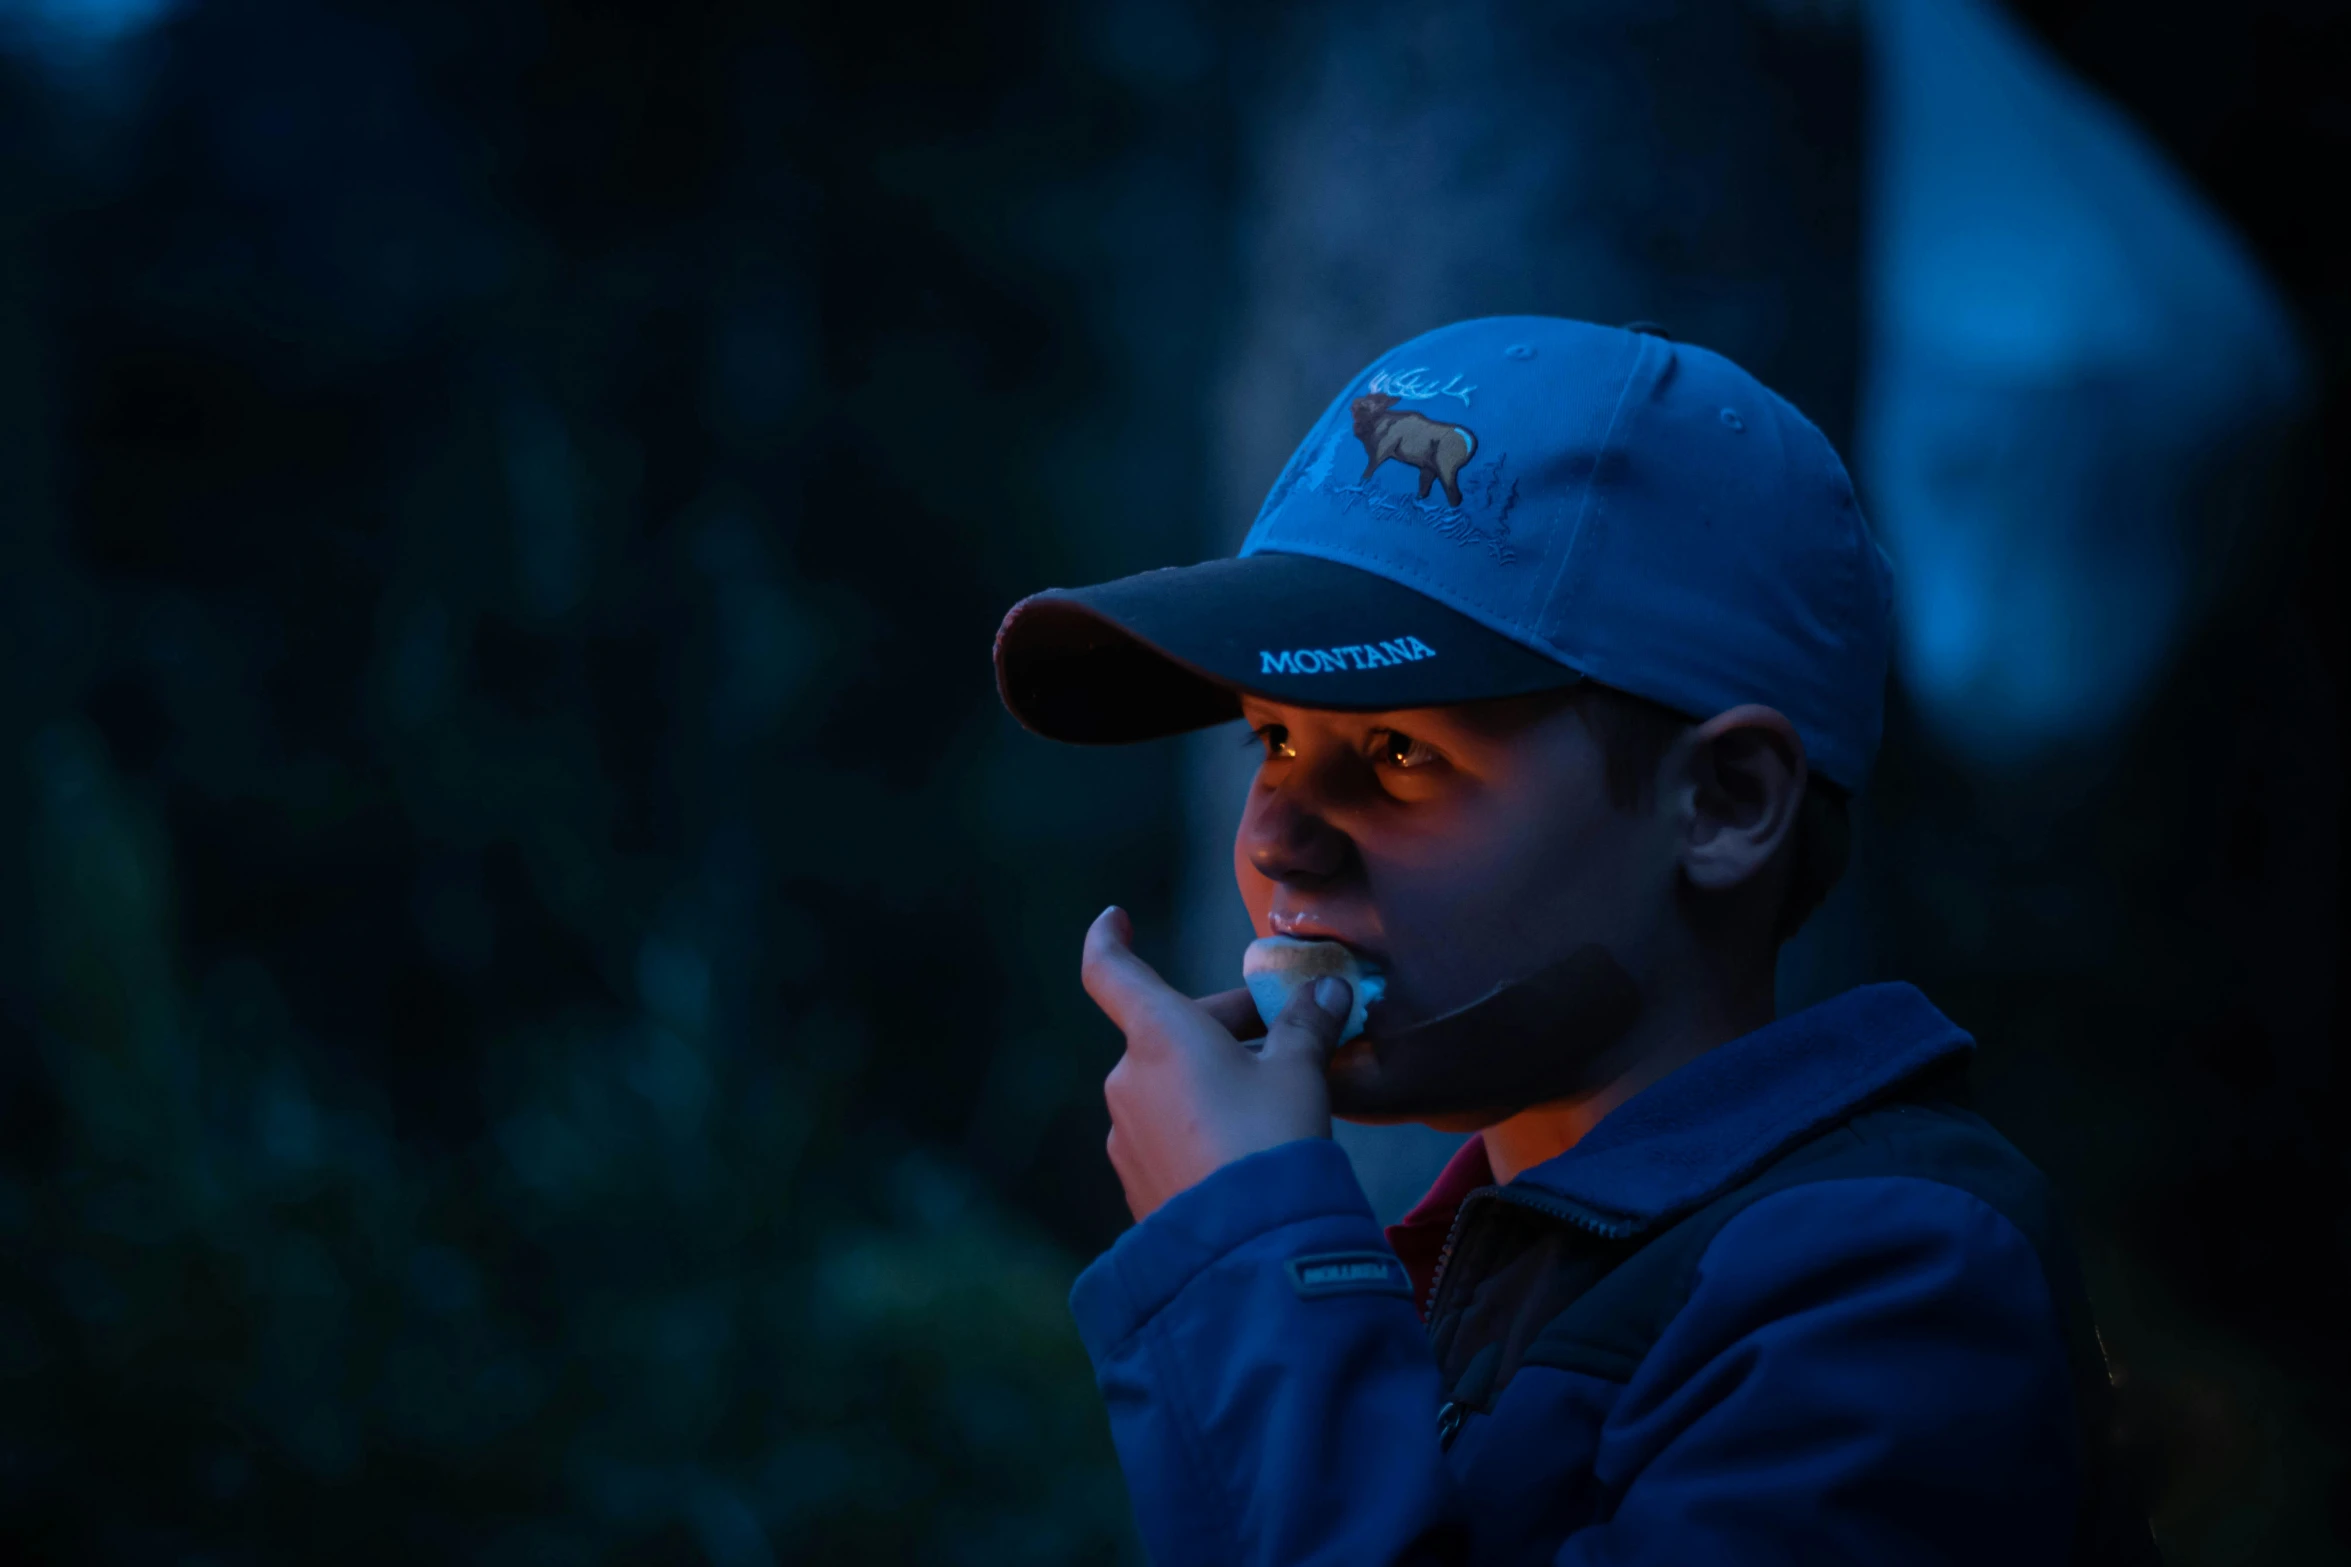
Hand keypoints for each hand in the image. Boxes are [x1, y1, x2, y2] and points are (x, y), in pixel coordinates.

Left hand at [1082, 906, 1349, 1221]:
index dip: (1109, 938)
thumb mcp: (1299, 1073)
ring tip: (1276, 1101)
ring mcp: (1125, 1134)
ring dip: (1214, 1078)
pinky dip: (1201, 1123)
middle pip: (1168, 1031)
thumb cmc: (1273, 1141)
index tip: (1116, 918)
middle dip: (1226, 1028)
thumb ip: (1307, 1026)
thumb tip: (1328, 992)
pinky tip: (1248, 1148)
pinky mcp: (1136, 1180)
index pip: (1110, 970)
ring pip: (1169, 1084)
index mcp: (1158, 1036)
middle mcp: (1128, 1079)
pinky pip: (1167, 1132)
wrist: (1250, 1249)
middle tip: (1289, 1038)